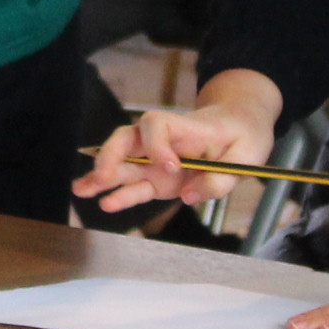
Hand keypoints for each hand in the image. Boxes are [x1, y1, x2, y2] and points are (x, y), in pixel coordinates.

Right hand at [71, 69, 284, 211]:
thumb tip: (189, 194)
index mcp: (184, 127)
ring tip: (80, 189)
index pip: (156, 125)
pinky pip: (137, 187)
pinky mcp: (160, 180)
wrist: (240, 126)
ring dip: (102, 176)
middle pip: (127, 139)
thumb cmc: (243, 134)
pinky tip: (104, 203)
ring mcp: (159, 161)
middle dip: (111, 156)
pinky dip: (121, 195)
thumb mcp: (247, 155)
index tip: (171, 167)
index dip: (156, 145)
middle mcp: (164, 142)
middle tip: (103, 174)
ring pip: (124, 164)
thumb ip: (220, 177)